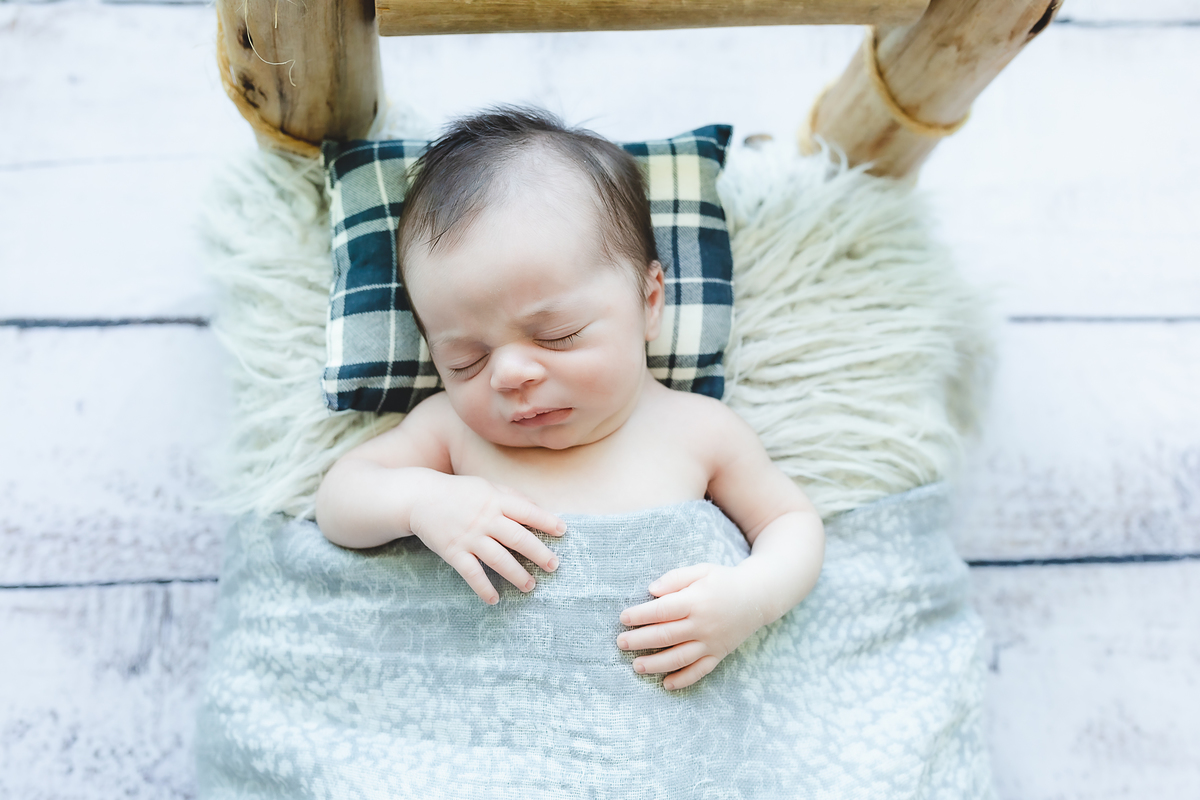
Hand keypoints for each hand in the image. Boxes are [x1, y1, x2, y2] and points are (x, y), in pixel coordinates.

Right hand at [408, 474, 564, 604]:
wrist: (420, 497)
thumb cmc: (459, 492)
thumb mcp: (486, 486)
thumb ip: (511, 496)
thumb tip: (538, 508)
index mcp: (495, 500)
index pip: (526, 511)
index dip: (546, 521)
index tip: (562, 531)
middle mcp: (485, 519)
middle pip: (517, 538)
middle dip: (538, 553)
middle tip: (554, 566)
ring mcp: (469, 537)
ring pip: (498, 559)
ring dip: (517, 574)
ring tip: (531, 586)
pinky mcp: (453, 552)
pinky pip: (472, 573)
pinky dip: (483, 587)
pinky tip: (494, 599)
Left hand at [617, 563, 771, 690]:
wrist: (758, 597)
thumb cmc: (723, 581)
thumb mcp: (701, 570)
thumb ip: (675, 578)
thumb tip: (651, 590)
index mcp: (696, 600)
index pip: (663, 610)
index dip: (641, 615)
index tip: (624, 618)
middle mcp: (703, 624)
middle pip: (666, 636)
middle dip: (640, 640)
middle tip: (621, 643)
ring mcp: (712, 642)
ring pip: (680, 657)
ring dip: (656, 664)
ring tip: (636, 666)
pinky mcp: (719, 654)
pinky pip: (700, 671)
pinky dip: (684, 680)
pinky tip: (666, 684)